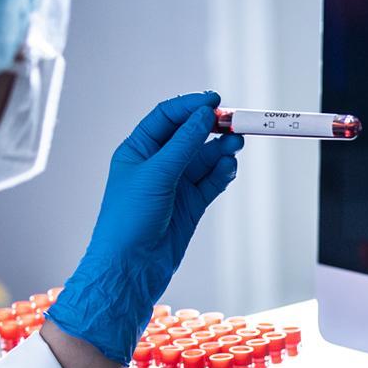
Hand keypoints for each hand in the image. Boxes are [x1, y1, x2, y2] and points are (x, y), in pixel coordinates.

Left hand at [46, 92, 242, 364]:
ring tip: (237, 146)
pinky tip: (229, 169)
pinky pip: (210, 183)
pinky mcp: (190, 206)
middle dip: (212, 129)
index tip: (215, 101)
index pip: (167, 118)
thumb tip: (204, 115)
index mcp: (138, 150)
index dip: (190, 107)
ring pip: (204, 161)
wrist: (132, 266)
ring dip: (221, 151)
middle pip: (190, 137)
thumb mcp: (157, 173)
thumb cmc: (129, 219)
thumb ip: (184, 143)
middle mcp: (156, 165)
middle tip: (236, 124)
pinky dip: (222, 174)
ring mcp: (175, 187)